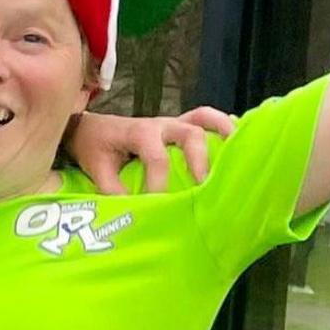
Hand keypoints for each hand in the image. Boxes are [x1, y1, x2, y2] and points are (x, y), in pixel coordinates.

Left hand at [71, 105, 234, 194]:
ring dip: (222, 131)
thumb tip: (131, 211)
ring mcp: (172, 123)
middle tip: (204, 184)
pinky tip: (238, 141)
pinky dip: (222, 126)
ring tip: (238, 151)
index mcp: (138, 133)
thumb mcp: (97, 168)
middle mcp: (160, 125)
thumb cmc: (95, 148)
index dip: (159, 181)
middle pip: (188, 133)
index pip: (155, 156)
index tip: (159, 203)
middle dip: (199, 158)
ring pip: (202, 119)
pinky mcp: (179, 126)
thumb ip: (111, 188)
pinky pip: (204, 119)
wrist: (91, 128)